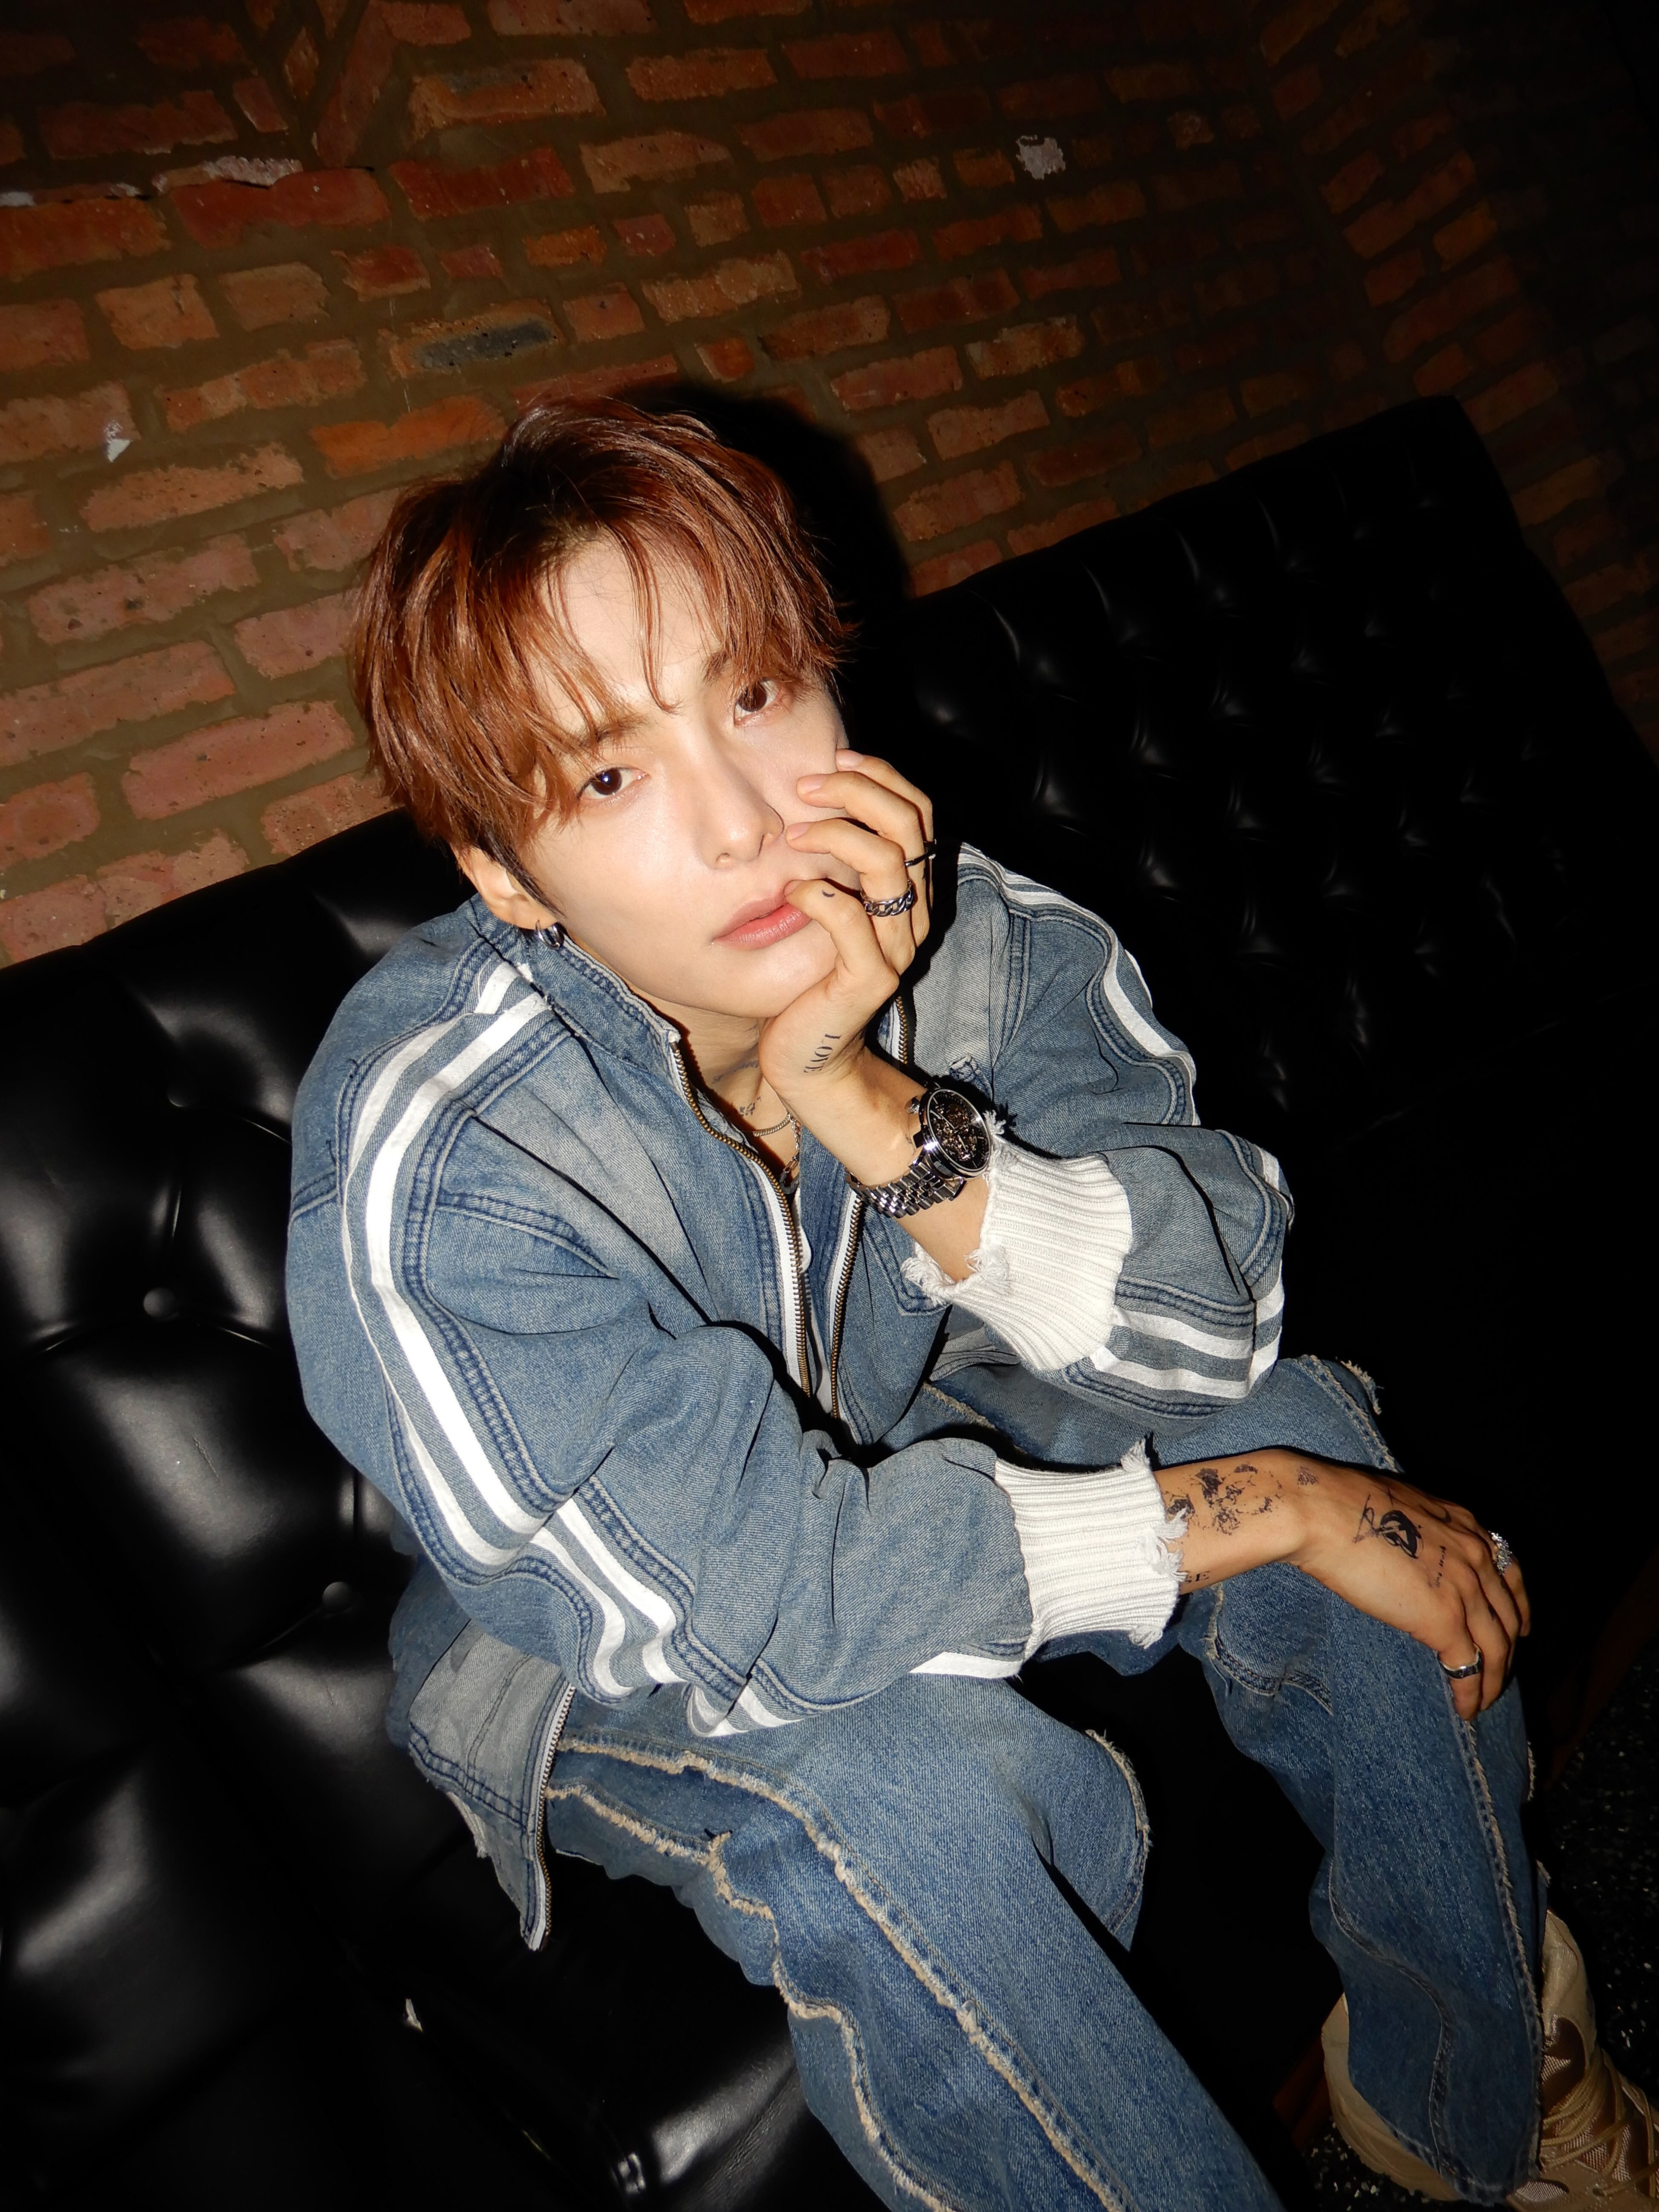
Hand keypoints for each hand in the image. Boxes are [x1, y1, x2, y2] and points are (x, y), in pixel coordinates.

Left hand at [758, 750, 933, 1120]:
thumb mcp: (828, 909)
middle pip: (909, 826)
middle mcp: (914, 915)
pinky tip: (790, 893)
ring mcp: (896, 948)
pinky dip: (816, 894)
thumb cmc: (809, 978)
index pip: (919, 812)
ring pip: (888, 864)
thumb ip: (837, 866)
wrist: (811, 1056)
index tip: (835, 758)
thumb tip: (815, 800)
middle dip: (857, 791)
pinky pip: (849, 918)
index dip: (882, 775)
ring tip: (794, 836)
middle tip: (806, 787)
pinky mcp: (870, 978)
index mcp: (910, 892)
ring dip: (837, 836)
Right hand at [1159, 1450, 1530, 1719]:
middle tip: (1499, 1671)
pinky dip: (1472, 1693)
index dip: (1517, 1603)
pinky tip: (1465, 1709)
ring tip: (1483, 1700)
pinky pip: (1469, 1667)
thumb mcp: (1397, 1505)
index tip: (1520, 1624)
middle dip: (1508, 1648)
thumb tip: (1409, 1546)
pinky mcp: (1444, 1619)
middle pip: (1508, 1614)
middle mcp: (1475, 1555)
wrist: (1320, 1512)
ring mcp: (1465, 1587)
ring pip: (1496, 1646)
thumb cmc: (1339, 1503)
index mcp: (1464, 1524)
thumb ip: (1418, 1528)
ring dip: (1493, 1679)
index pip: (1509, 1570)